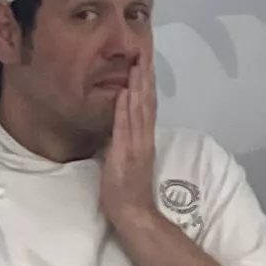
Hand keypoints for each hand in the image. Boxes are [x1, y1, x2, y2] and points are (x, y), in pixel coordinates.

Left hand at [93, 53, 161, 237]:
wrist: (133, 213)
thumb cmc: (127, 190)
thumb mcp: (126, 158)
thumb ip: (125, 139)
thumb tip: (118, 121)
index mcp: (144, 139)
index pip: (147, 106)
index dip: (146, 84)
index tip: (144, 62)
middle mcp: (144, 138)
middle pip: (147, 102)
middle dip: (145, 78)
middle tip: (144, 53)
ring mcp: (137, 145)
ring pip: (140, 110)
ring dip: (138, 86)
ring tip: (137, 64)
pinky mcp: (127, 153)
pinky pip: (126, 127)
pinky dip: (125, 109)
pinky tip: (124, 92)